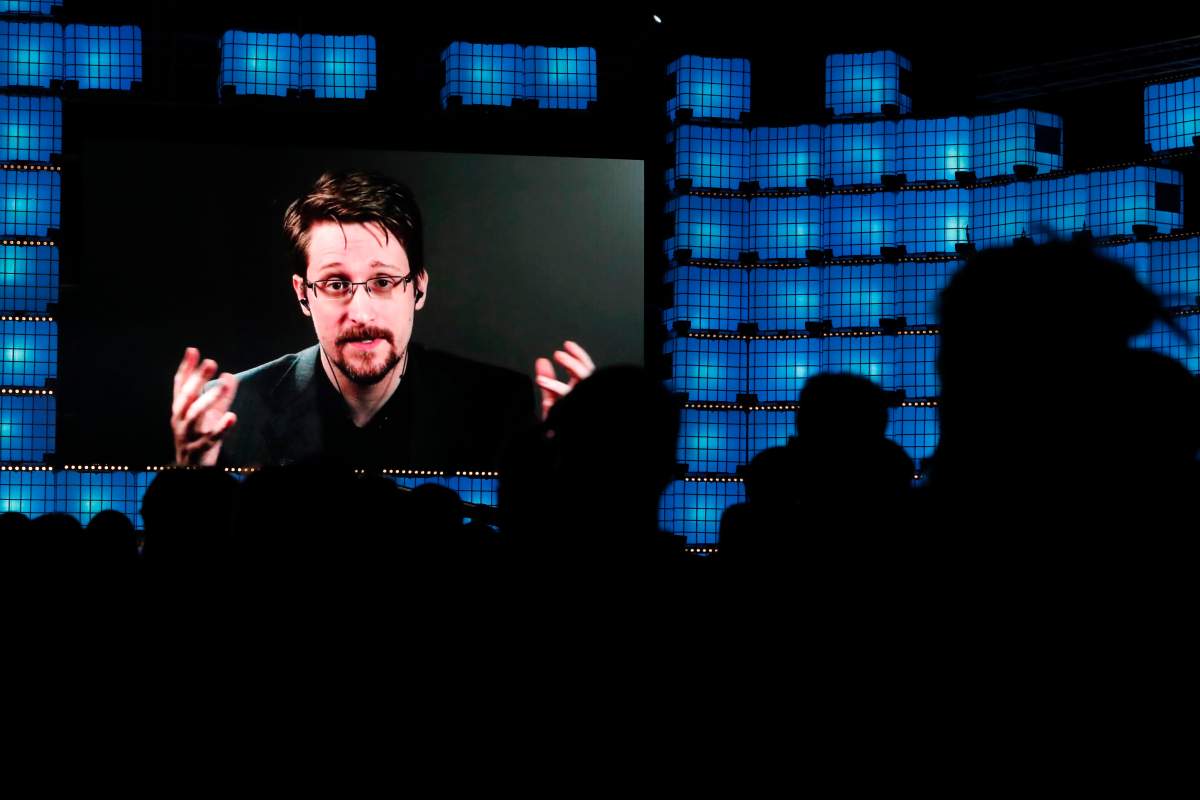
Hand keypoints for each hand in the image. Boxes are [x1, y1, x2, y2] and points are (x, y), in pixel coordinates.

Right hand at [172, 347, 237, 465]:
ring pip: (194, 415)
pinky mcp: (198, 450)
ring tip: (223, 385)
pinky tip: (232, 417)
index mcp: (180, 410)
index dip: (186, 368)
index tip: (193, 351)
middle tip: (210, 362)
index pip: (181, 386)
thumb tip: (229, 375)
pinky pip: (210, 438)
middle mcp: (179, 420)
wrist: (190, 471)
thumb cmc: (200, 439)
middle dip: (197, 378)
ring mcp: (187, 435)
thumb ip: (221, 396)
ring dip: (209, 398)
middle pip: (187, 396)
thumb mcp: (210, 415)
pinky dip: (221, 428)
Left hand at [534, 340, 594, 420]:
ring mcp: (581, 406)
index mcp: (584, 393)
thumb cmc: (560, 426)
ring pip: (581, 386)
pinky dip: (555, 392)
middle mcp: (586, 397)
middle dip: (574, 363)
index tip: (567, 344)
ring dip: (563, 377)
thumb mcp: (553, 400)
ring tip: (545, 373)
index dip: (579, 356)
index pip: (587, 369)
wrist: (560, 450)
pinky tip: (543, 387)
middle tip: (559, 354)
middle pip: (587, 375)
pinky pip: (567, 402)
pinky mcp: (574, 418)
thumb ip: (548, 380)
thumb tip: (541, 361)